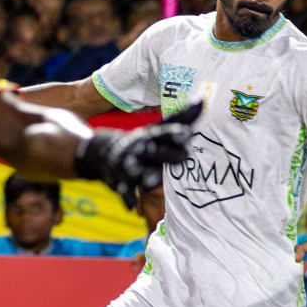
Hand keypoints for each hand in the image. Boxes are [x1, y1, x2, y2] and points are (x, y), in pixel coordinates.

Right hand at [75, 102, 200, 205]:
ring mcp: (127, 165)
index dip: (175, 133)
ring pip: (137, 171)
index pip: (164, 132)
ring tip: (150, 181)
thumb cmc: (142, 142)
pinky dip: (127, 197)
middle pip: (154, 151)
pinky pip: (124, 190)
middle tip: (183, 156)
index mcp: (150, 135)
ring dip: (144, 175)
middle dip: (166, 154)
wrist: (103, 153)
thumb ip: (181, 118)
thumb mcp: (158, 129)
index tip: (188, 133)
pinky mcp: (119, 181)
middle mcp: (139, 148)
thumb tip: (202, 100)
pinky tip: (131, 206)